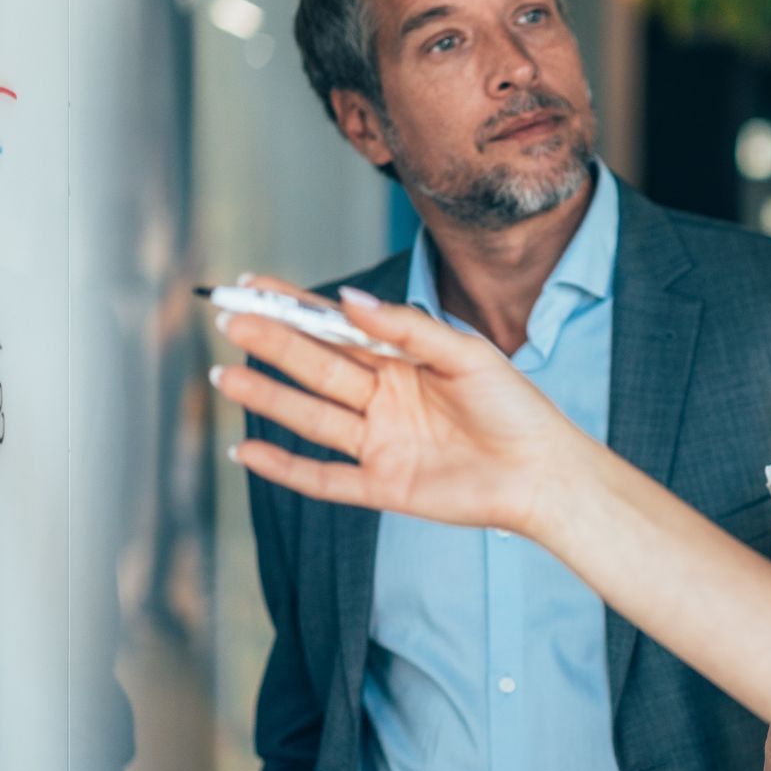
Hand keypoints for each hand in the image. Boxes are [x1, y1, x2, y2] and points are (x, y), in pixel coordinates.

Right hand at [212, 277, 568, 533]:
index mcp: (402, 362)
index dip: (295, 308)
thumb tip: (348, 298)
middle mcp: (384, 400)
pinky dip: (286, 467)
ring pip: (312, 417)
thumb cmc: (515, 407)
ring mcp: (380, 443)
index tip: (253, 284)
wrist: (544, 472)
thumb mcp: (465, 353)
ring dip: (269, 398)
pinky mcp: (383, 486)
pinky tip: (247, 451)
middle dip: (274, 343)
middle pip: (317, 368)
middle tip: (230, 318)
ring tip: (226, 377)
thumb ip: (407, 328)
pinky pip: (324, 478)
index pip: (338, 330)